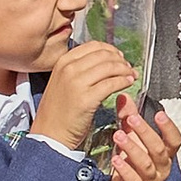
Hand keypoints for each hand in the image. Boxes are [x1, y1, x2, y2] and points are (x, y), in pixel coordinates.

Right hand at [35, 39, 137, 159]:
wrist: (49, 135)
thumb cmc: (58, 112)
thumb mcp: (62, 82)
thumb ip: (78, 69)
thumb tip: (103, 61)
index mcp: (63, 62)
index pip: (93, 46)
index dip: (111, 50)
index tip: (119, 56)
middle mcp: (69, 69)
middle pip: (103, 55)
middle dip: (120, 60)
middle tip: (128, 67)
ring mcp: (77, 83)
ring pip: (110, 67)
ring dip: (125, 70)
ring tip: (131, 75)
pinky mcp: (87, 98)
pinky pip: (111, 84)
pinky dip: (123, 82)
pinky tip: (128, 84)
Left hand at [108, 98, 180, 180]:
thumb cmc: (133, 168)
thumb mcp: (132, 141)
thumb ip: (129, 119)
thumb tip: (124, 97)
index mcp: (164, 154)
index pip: (174, 140)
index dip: (169, 127)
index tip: (160, 114)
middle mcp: (161, 168)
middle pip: (159, 149)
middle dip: (146, 133)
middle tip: (133, 119)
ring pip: (146, 164)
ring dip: (133, 148)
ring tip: (119, 136)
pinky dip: (126, 171)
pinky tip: (116, 160)